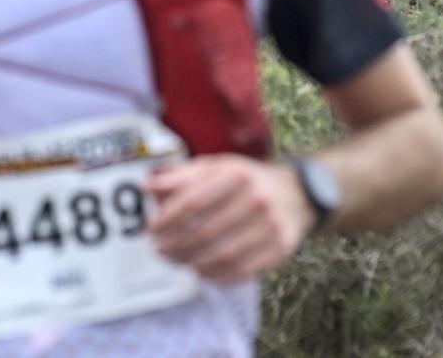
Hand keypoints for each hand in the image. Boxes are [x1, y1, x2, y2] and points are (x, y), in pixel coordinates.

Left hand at [146, 155, 315, 284]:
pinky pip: (241, 271)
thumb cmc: (246, 179)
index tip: (152, 229)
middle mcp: (256, 200)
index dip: (168, 218)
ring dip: (192, 262)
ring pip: (222, 255)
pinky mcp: (279, 250)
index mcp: (236, 175)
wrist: (296, 194)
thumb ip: (181, 176)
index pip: (193, 201)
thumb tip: (147, 186)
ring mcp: (270, 227)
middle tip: (160, 249)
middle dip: (175, 245)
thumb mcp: (216, 167)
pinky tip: (201, 270)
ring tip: (176, 260)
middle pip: (205, 231)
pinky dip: (216, 275)